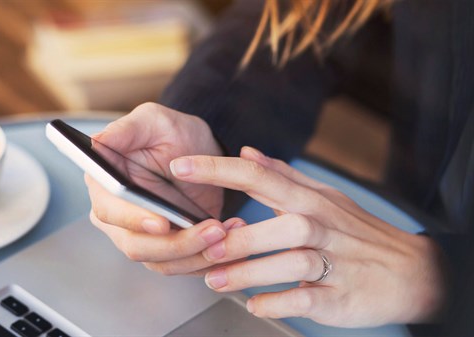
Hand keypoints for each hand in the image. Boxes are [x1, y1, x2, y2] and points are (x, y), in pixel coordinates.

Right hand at [86, 103, 229, 273]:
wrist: (201, 152)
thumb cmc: (172, 132)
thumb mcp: (152, 120)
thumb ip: (125, 130)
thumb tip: (95, 142)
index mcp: (104, 185)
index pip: (109, 211)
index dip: (133, 220)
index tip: (161, 222)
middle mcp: (117, 216)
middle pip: (136, 245)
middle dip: (176, 243)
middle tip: (212, 230)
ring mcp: (141, 236)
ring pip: (162, 261)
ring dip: (197, 253)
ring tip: (227, 232)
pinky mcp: (167, 249)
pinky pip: (183, 266)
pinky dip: (208, 258)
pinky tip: (231, 239)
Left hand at [169, 146, 447, 326]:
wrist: (411, 271)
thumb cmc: (356, 232)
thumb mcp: (322, 196)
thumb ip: (281, 176)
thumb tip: (246, 153)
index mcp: (309, 200)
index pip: (260, 176)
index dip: (217, 170)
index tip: (180, 166)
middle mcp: (321, 227)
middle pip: (281, 224)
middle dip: (238, 237)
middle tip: (204, 246)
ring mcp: (334, 262)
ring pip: (292, 262)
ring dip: (250, 272)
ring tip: (217, 280)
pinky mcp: (339, 296)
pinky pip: (305, 299)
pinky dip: (276, 303)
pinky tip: (254, 304)